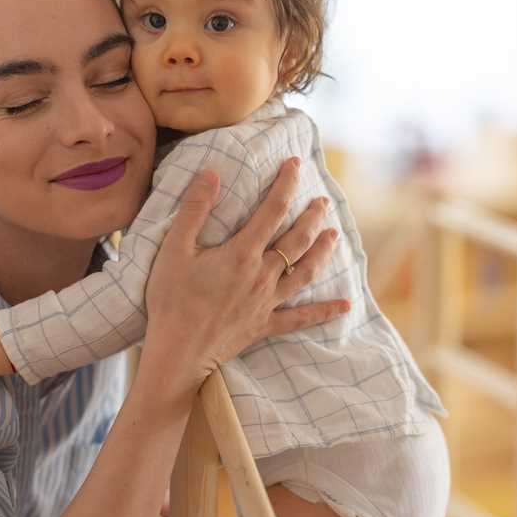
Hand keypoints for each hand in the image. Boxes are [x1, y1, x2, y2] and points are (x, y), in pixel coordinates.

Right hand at [141, 157, 347, 393]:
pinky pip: (301, 318)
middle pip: (297, 239)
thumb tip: (211, 174)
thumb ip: (194, 210)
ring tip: (334, 235)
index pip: (273, 210)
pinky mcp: (265, 325)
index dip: (286, 184)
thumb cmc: (171, 299)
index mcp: (242, 253)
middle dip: (312, 216)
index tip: (295, 164)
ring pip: (305, 272)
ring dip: (322, 251)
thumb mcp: (174, 250)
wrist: (177, 351)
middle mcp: (262, 275)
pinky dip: (324, 311)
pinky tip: (345, 306)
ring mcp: (267, 302)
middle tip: (322, 200)